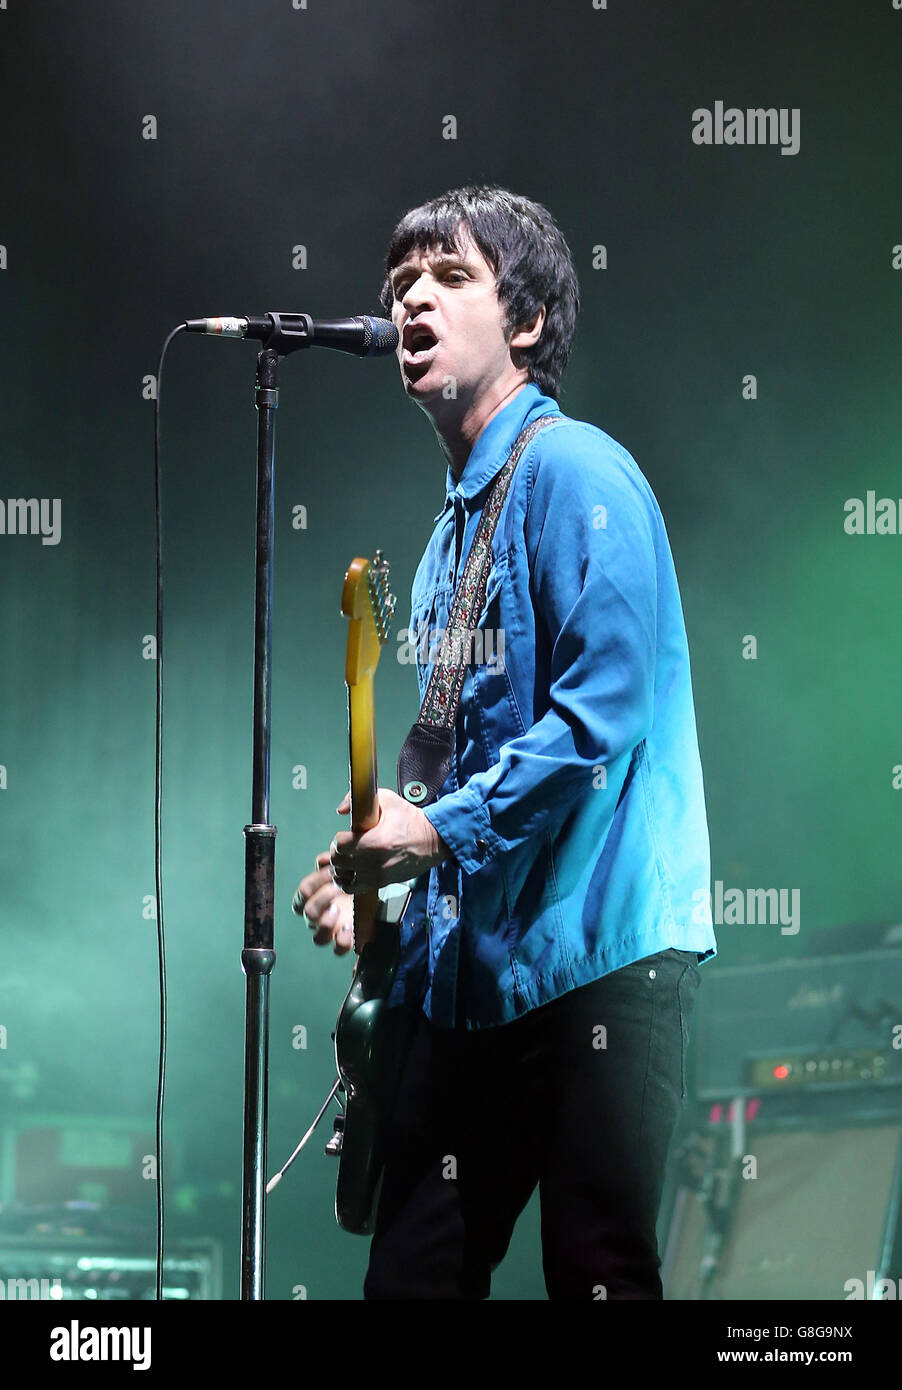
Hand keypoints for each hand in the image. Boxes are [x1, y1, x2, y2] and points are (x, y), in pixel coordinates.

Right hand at [291, 850, 353, 954]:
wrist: (375, 897)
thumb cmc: (354, 882)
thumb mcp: (344, 869)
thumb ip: (332, 863)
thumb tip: (324, 860)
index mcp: (314, 899)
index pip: (303, 893)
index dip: (315, 882)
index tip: (332, 871)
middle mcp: (319, 918)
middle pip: (308, 913)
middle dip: (321, 899)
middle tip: (336, 888)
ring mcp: (332, 931)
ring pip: (319, 938)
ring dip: (326, 924)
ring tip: (338, 910)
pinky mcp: (346, 941)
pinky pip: (338, 949)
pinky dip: (342, 941)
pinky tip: (350, 927)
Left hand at [329, 786, 449, 891]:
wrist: (432, 840)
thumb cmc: (410, 820)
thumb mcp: (387, 800)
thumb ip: (360, 800)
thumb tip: (342, 810)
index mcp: (375, 841)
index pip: (340, 845)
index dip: (340, 839)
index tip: (347, 836)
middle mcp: (374, 861)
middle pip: (339, 862)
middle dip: (339, 853)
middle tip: (346, 847)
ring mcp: (378, 875)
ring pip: (343, 877)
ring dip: (342, 868)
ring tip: (348, 860)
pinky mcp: (382, 883)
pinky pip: (354, 888)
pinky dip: (348, 882)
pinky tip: (352, 873)